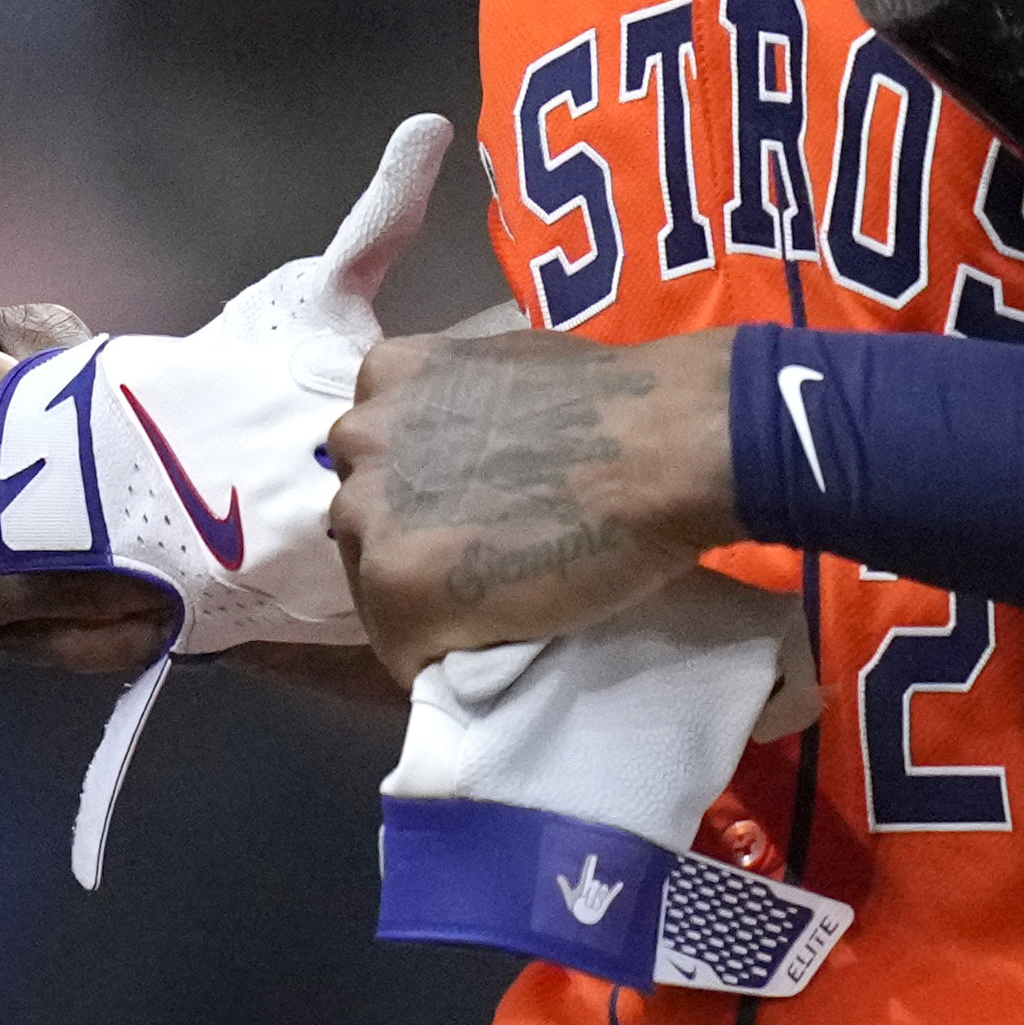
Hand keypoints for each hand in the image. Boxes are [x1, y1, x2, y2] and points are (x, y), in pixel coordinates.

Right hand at [0, 301, 166, 674]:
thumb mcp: (20, 335)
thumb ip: (62, 355)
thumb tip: (130, 399)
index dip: (61, 421)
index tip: (133, 430)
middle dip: (88, 517)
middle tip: (171, 517)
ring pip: (12, 590)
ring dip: (101, 591)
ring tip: (177, 579)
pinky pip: (32, 643)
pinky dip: (100, 642)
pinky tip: (157, 624)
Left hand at [326, 318, 740, 677]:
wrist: (661, 447)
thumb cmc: (616, 402)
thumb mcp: (512, 370)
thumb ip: (468, 407)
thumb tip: (476, 449)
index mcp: (390, 377)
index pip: (380, 455)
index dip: (426, 495)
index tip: (473, 514)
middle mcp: (362, 440)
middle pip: (368, 517)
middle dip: (418, 541)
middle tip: (490, 558)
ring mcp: (372, 518)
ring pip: (377, 584)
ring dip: (427, 599)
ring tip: (497, 603)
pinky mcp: (398, 590)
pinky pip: (404, 647)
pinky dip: (442, 654)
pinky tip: (495, 640)